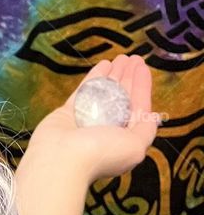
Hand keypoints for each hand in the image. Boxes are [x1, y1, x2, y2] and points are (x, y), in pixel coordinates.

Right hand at [27, 55, 160, 185]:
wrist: (61, 157)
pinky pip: (86, 90)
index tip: (142, 66)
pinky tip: (104, 64)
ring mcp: (90, 118)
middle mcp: (109, 128)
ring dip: (114, 74)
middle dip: (129, 77)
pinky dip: (96, 77)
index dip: (142, 86)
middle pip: (123, 97)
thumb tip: (152, 114)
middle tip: (132, 58)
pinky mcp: (71, 111)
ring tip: (120, 57)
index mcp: (127, 138)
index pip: (139, 107)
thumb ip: (145, 128)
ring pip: (105, 91)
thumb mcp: (135, 145)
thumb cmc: (100, 153)